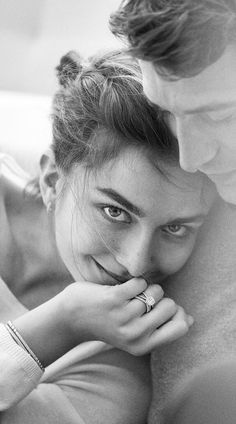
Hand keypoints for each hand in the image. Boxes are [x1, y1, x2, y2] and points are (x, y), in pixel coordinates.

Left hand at [61, 277, 192, 355]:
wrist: (72, 318)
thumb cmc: (109, 323)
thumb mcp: (135, 334)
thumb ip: (162, 329)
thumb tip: (192, 320)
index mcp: (143, 346)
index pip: (181, 327)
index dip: (179, 313)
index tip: (165, 307)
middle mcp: (136, 334)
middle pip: (171, 305)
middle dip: (160, 299)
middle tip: (140, 302)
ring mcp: (125, 317)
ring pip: (156, 291)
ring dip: (146, 288)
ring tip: (129, 297)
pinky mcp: (114, 299)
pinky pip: (140, 282)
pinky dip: (134, 281)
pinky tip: (121, 289)